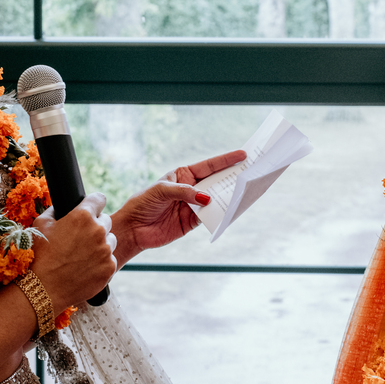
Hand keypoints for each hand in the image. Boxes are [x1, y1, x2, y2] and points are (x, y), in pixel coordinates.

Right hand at [29, 193, 116, 312]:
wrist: (43, 289)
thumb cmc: (39, 255)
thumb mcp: (41, 225)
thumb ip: (54, 210)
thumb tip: (60, 207)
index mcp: (82, 216)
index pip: (99, 199)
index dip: (94, 203)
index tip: (92, 209)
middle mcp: (98, 230)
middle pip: (106, 220)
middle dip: (96, 226)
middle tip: (81, 237)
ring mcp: (106, 250)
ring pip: (111, 240)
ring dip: (101, 244)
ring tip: (83, 254)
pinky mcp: (110, 268)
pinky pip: (110, 259)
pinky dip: (101, 262)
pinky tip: (86, 268)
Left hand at [110, 149, 246, 264]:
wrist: (133, 229)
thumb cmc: (143, 203)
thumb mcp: (162, 191)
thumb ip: (184, 192)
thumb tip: (206, 198)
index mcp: (184, 175)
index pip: (209, 166)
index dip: (226, 160)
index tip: (243, 154)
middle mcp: (191, 189)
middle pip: (216, 181)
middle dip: (233, 177)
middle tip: (251, 172)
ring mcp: (194, 205)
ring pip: (216, 199)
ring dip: (229, 196)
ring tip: (245, 191)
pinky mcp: (193, 221)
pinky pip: (211, 216)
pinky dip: (220, 214)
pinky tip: (231, 210)